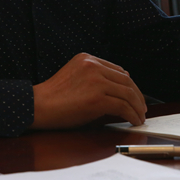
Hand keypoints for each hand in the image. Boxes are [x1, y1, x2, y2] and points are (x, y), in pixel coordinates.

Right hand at [31, 53, 146, 128]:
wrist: (38, 106)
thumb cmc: (53, 98)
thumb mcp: (75, 78)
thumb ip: (94, 79)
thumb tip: (119, 92)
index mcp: (87, 58)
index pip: (118, 70)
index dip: (130, 85)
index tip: (134, 96)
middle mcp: (93, 65)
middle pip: (126, 80)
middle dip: (137, 96)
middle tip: (142, 108)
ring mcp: (96, 80)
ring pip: (127, 93)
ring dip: (137, 107)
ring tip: (140, 117)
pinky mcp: (97, 97)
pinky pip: (123, 106)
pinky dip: (132, 114)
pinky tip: (134, 120)